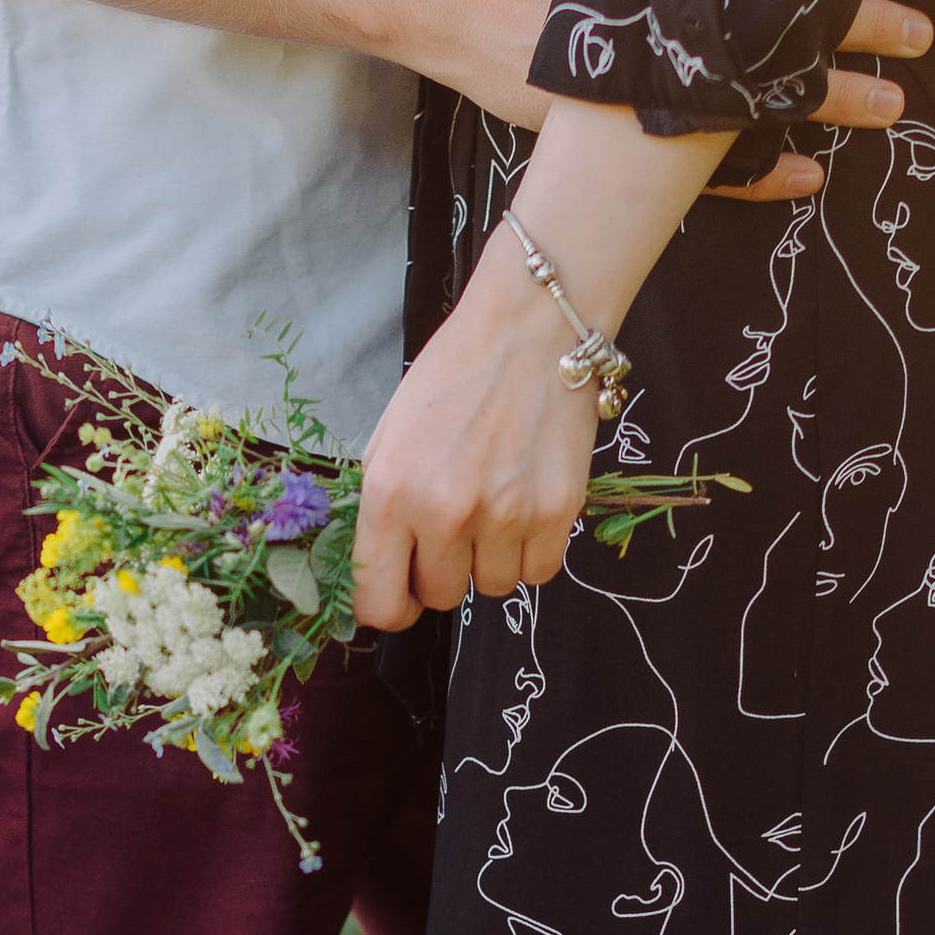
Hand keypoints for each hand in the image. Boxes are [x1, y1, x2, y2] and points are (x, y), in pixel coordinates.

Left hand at [355, 103, 728, 627]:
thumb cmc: (454, 377)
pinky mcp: (556, 512)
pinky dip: (532, 551)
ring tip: (494, 506)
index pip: (378, 600)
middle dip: (443, 571)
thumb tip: (379, 571)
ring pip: (492, 587)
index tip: (400, 595)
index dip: (388, 606)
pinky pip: (539, 571)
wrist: (529, 328)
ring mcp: (505, 516)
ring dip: (491, 560)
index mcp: (391, 494)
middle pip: (440, 597)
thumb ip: (381, 509)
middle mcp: (445, 513)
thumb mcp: (390, 437)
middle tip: (454, 527)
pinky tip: (526, 508)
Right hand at [432, 0, 931, 194]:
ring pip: (765, 101)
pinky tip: (808, 177)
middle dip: (867, 29)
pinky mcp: (623, 131)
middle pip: (791, 28)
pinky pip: (703, 169)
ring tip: (894, 106)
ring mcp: (653, 81)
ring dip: (836, 105)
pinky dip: (759, 178)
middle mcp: (677, 17)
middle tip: (924, 33)